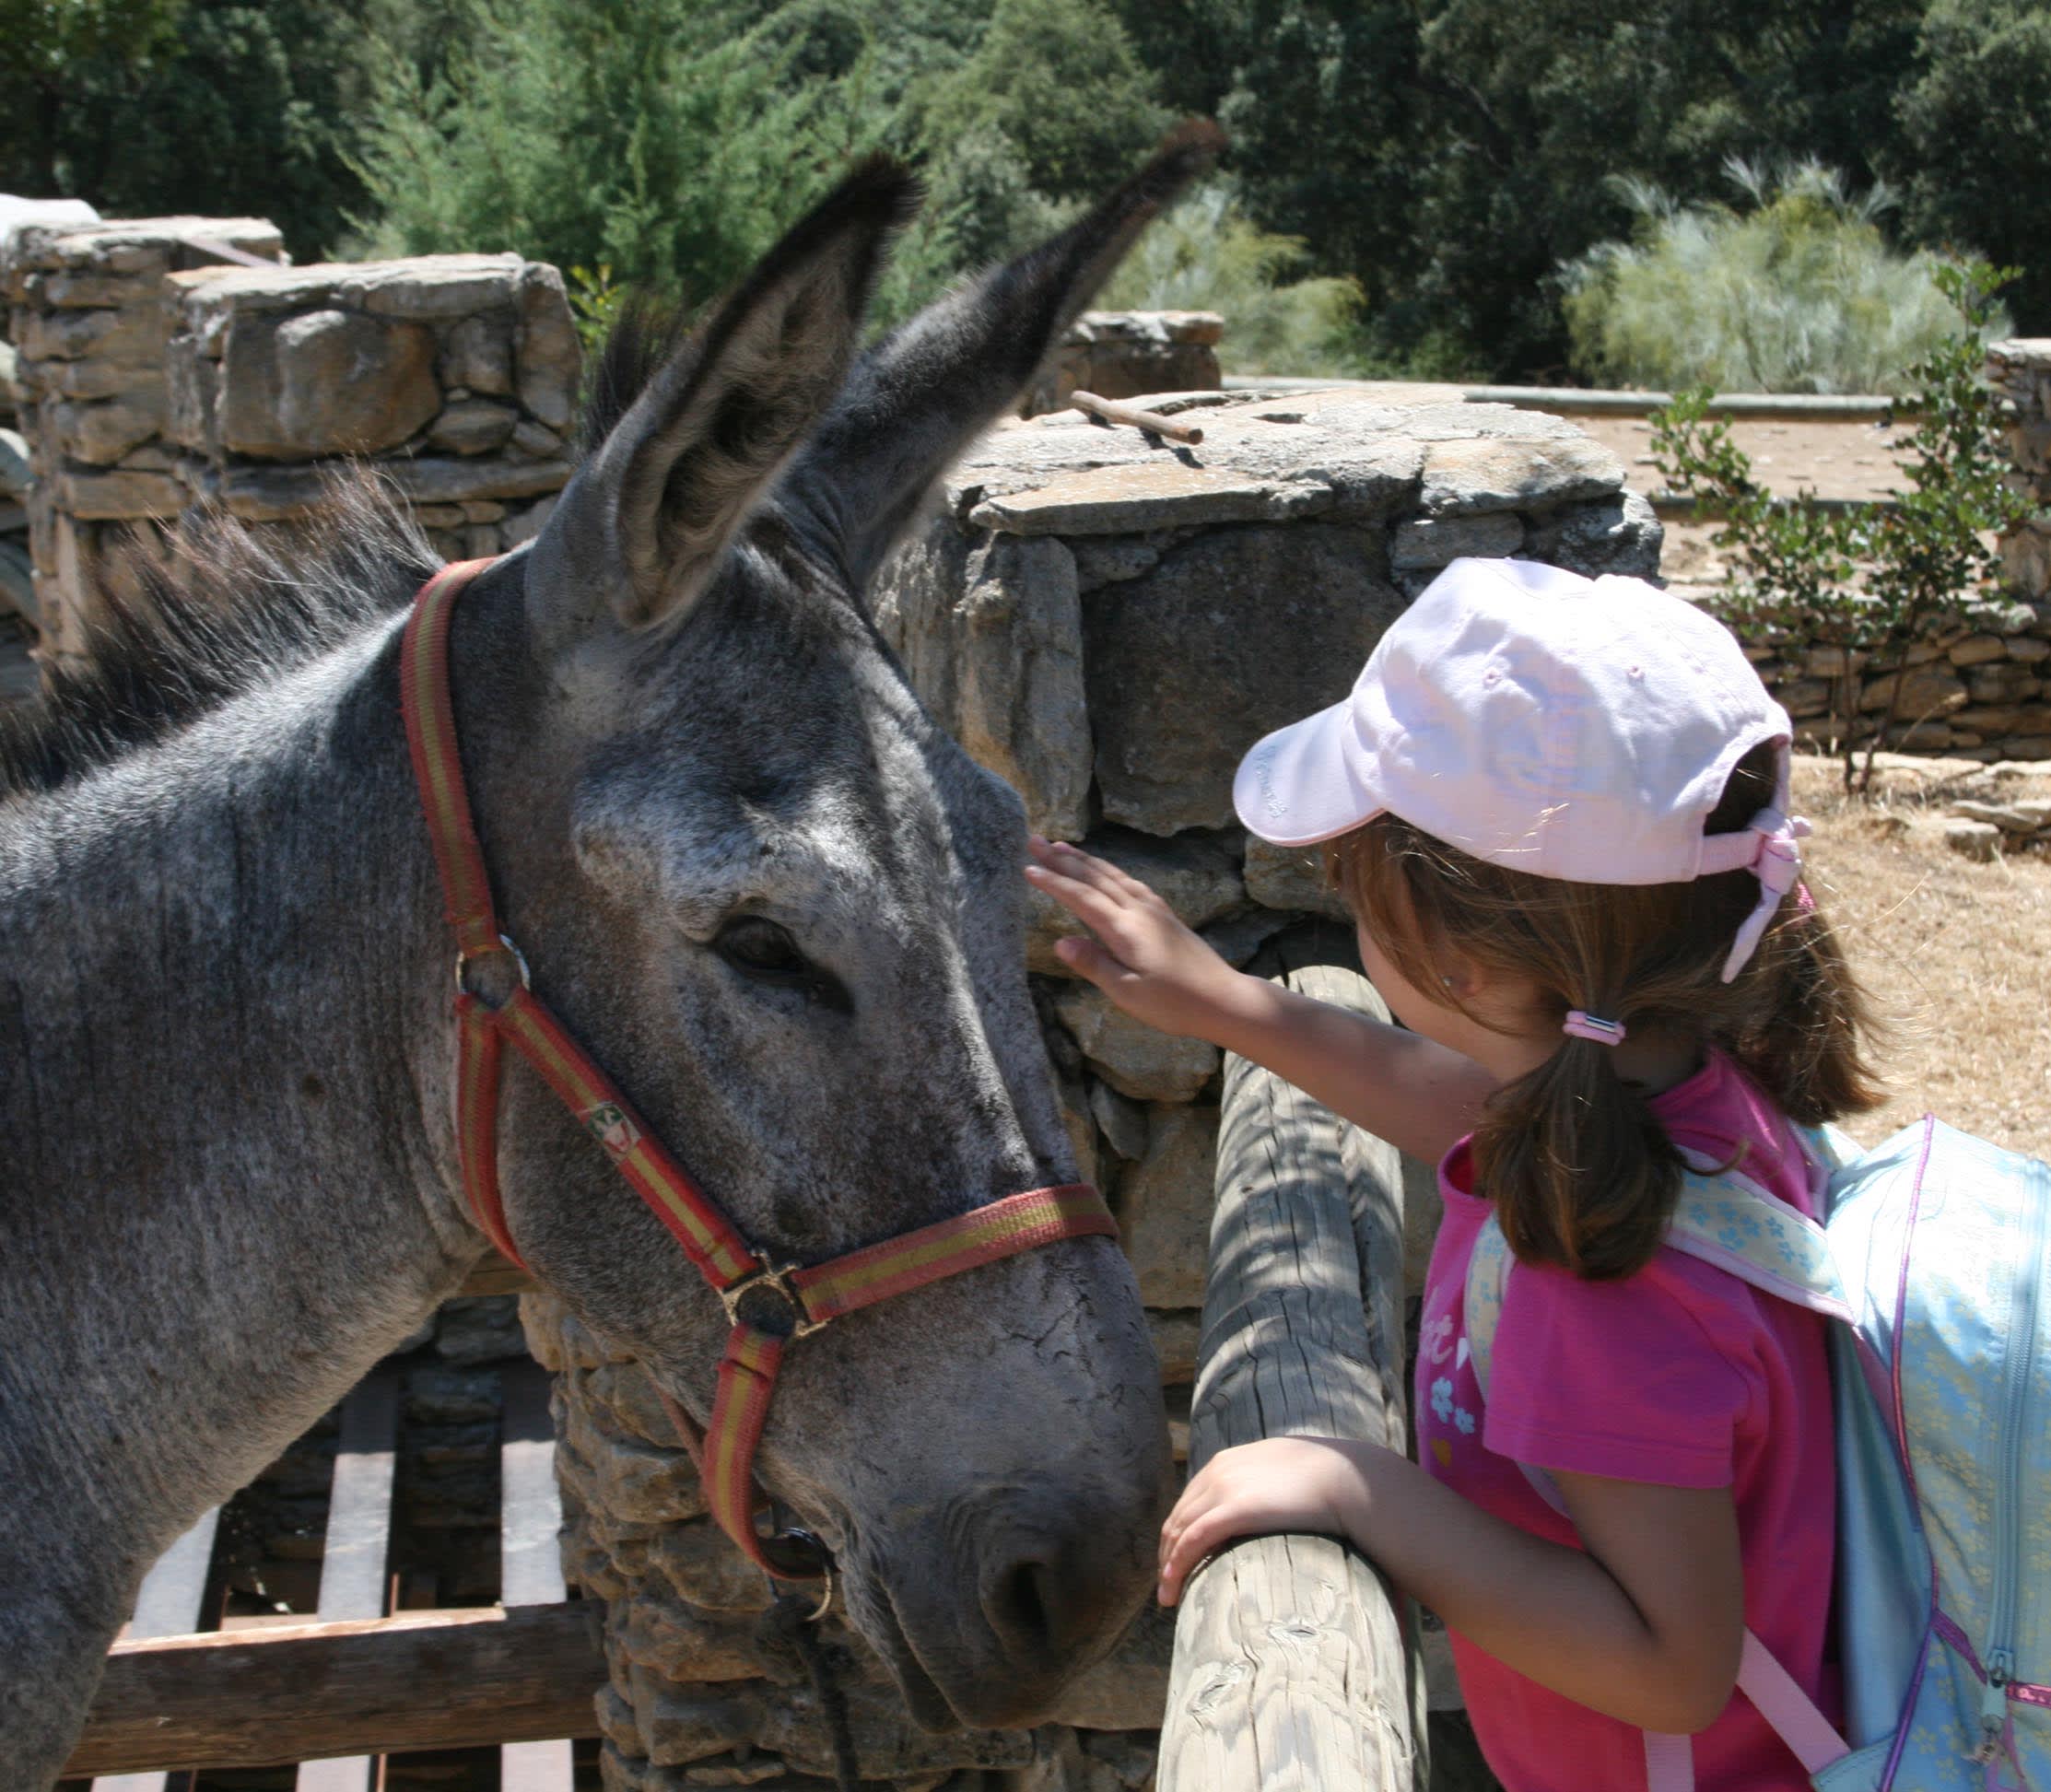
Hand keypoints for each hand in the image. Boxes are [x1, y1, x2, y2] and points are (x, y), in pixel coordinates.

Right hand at [1024, 837, 1249, 1043]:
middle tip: (1035, 841)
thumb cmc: (1174, 1003)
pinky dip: (1109, 870)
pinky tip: (1107, 872)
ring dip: (1085, 860)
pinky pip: (1129, 882)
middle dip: (1063, 859)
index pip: (1081, 898)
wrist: (1223, 999)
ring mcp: (1154, 910)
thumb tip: (1060, 942)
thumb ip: (1093, 964)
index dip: (1053, 882)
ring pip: (1113, 875)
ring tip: (1063, 847)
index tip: (1028, 867)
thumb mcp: (1127, 991)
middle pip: (1095, 877)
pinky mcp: (1165, 915)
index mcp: (1125, 928)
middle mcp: (1139, 910)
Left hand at [1157, 1436, 1380, 1604]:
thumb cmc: (1326, 1483)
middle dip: (1167, 1552)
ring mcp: (1223, 1487)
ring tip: (1167, 1597)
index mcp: (1227, 1462)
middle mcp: (1218, 1471)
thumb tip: (1276, 1514)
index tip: (1176, 1560)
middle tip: (1166, 1584)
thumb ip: (1268, 1488)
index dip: (1179, 1533)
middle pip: (1178, 1517)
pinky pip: (1192, 1541)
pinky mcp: (1233, 1508)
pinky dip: (1176, 1566)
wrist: (1346, 1478)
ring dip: (1167, 1566)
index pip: (1189, 1501)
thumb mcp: (1285, 1476)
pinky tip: (1172, 1589)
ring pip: (1179, 1532)